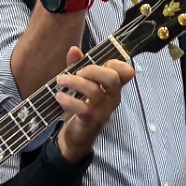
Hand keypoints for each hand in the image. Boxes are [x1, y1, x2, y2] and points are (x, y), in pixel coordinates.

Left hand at [53, 46, 130, 161]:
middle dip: (93, 70)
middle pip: (113, 79)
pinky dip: (68, 100)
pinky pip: (83, 108)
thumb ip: (77, 66)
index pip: (126, 72)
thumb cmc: (81, 106)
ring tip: (60, 80)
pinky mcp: (90, 121)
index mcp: (112, 87)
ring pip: (94, 91)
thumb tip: (74, 49)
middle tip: (78, 72)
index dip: (116, 63)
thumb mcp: (80, 85)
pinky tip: (59, 96)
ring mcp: (103, 111)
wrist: (76, 137)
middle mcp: (112, 98)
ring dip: (74, 82)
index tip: (100, 61)